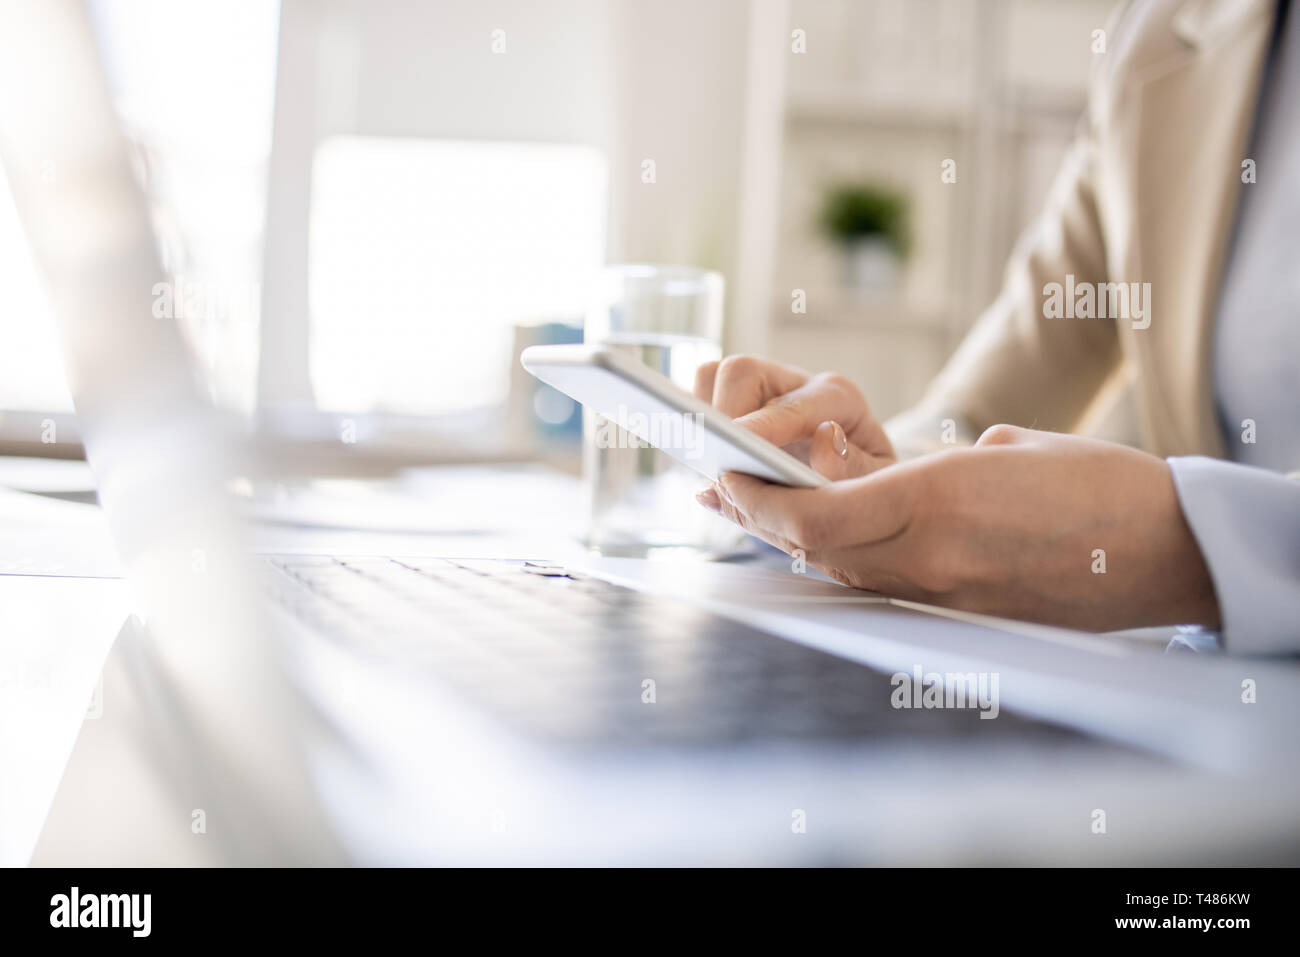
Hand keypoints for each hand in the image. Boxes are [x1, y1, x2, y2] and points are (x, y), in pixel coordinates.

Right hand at [694, 355, 895, 480]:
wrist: (856, 474)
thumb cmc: (865, 480)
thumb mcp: (876, 484)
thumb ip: (853, 469)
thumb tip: (824, 444)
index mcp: (836, 396)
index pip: (790, 404)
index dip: (760, 427)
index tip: (736, 449)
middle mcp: (794, 383)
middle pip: (741, 371)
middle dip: (723, 414)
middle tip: (719, 463)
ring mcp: (761, 389)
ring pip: (712, 377)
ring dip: (703, 416)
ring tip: (710, 461)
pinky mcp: (735, 403)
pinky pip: (699, 397)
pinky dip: (695, 426)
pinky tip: (703, 461)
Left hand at [700, 425, 1220, 631]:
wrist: (1169, 554)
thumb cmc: (1100, 487)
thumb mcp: (1006, 450)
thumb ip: (928, 468)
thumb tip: (881, 481)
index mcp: (940, 501)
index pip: (814, 515)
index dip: (757, 499)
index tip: (725, 475)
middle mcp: (930, 558)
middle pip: (813, 547)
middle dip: (762, 518)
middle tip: (730, 487)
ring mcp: (944, 597)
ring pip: (842, 570)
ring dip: (799, 540)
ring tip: (767, 506)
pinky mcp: (960, 618)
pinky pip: (883, 588)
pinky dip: (847, 560)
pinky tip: (836, 535)